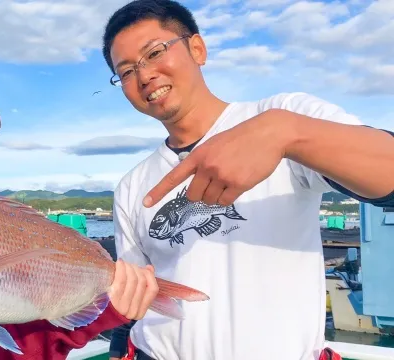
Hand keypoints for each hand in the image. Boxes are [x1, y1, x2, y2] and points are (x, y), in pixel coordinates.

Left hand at [109, 259, 157, 319]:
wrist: (95, 312)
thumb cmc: (113, 303)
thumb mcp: (129, 298)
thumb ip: (143, 285)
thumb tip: (149, 268)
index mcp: (140, 312)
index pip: (153, 290)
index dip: (150, 276)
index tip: (144, 269)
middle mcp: (133, 311)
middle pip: (142, 282)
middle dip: (138, 269)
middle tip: (130, 265)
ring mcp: (123, 305)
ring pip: (134, 279)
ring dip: (130, 267)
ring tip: (124, 264)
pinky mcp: (113, 297)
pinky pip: (122, 279)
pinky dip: (122, 268)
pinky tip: (120, 263)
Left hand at [143, 109, 291, 206]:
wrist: (268, 134)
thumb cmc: (240, 140)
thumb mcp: (214, 144)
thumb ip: (202, 162)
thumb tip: (197, 189)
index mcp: (198, 155)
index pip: (173, 176)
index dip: (158, 191)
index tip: (145, 203)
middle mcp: (206, 166)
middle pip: (193, 196)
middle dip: (200, 196)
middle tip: (213, 185)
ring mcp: (222, 175)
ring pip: (209, 201)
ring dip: (216, 197)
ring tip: (228, 180)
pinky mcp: (238, 184)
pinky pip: (224, 202)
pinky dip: (228, 198)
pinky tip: (237, 184)